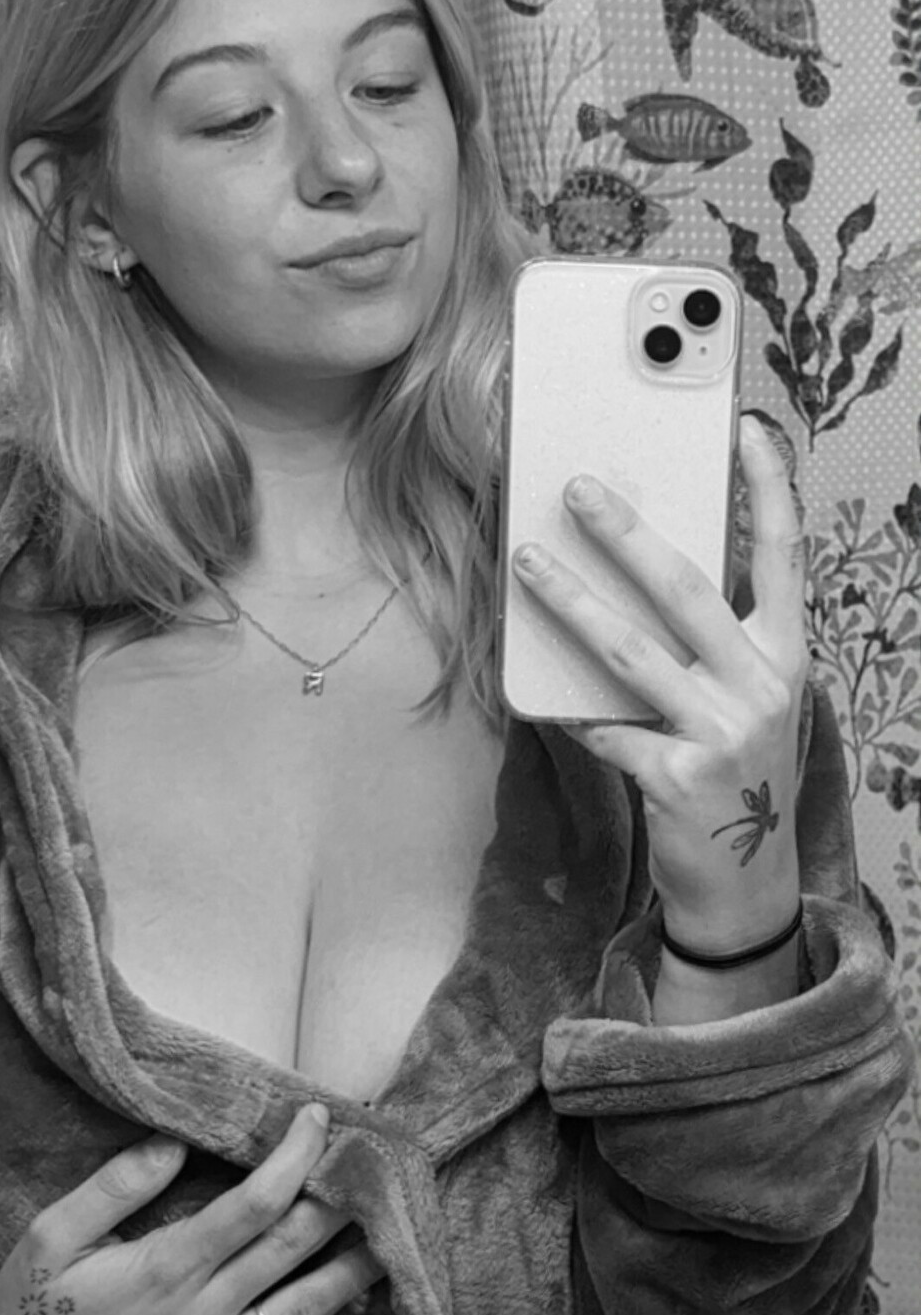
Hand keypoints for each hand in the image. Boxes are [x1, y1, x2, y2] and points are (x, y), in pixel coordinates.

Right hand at [0, 1106, 388, 1314]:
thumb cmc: (32, 1306)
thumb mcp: (54, 1232)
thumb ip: (118, 1183)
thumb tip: (176, 1140)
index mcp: (165, 1268)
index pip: (255, 1204)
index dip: (296, 1157)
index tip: (318, 1118)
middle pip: (294, 1248)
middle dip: (339, 1197)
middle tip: (370, 1158)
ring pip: (307, 1309)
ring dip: (356, 1266)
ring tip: (392, 1225)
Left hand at [512, 414, 808, 952]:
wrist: (746, 886)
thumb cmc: (735, 772)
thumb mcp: (747, 700)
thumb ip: (713, 642)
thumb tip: (635, 569)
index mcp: (787, 656)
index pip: (787, 554)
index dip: (770, 488)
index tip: (749, 428)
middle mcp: (763, 686)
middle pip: (686, 588)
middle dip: (626, 532)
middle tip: (579, 489)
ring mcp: (722, 731)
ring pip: (630, 649)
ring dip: (570, 601)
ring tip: (526, 561)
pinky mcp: (677, 775)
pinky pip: (603, 725)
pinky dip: (567, 707)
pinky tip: (535, 691)